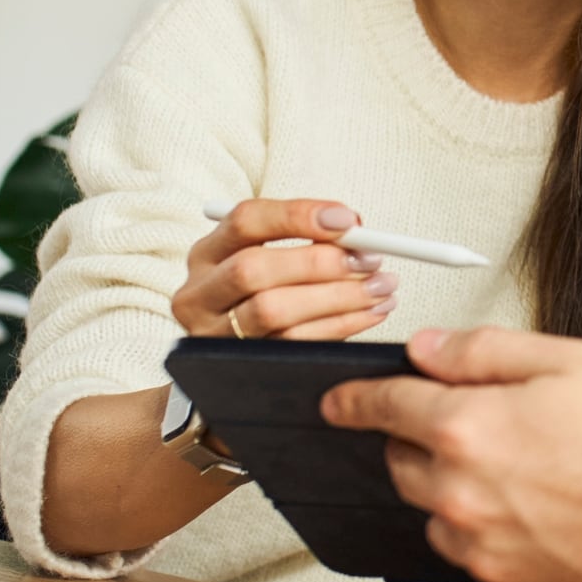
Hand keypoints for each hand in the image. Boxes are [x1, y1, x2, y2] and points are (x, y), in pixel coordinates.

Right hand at [175, 198, 393, 340]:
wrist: (233, 361)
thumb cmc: (265, 291)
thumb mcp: (269, 258)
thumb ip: (305, 238)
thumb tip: (354, 227)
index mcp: (206, 254)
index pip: (245, 221)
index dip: (297, 216)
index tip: (348, 219)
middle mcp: (200, 294)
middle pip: (252, 270)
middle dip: (318, 262)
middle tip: (369, 260)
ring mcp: (214, 335)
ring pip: (273, 311)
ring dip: (337, 297)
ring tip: (381, 287)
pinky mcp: (241, 365)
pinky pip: (293, 344)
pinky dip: (340, 326)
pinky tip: (371, 313)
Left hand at [322, 326, 581, 581]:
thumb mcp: (571, 361)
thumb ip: (486, 352)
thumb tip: (430, 349)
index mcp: (468, 429)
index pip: (385, 407)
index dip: (356, 398)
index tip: (339, 401)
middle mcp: (463, 495)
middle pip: (403, 466)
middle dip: (416, 441)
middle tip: (463, 424)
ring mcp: (487, 550)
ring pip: (439, 516)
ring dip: (456, 492)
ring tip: (522, 472)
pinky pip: (482, 556)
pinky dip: (496, 533)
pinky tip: (547, 513)